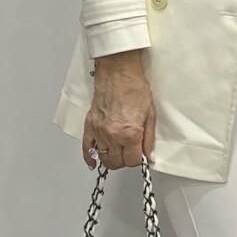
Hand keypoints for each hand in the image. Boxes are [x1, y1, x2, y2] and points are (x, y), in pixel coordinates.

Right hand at [82, 49, 154, 170]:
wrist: (118, 73)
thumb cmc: (135, 88)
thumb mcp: (150, 114)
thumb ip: (149, 138)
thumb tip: (148, 156)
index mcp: (130, 134)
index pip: (132, 161)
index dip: (137, 159)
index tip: (139, 154)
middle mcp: (113, 136)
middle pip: (116, 162)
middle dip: (125, 160)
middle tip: (129, 153)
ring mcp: (99, 132)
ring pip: (102, 158)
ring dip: (111, 159)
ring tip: (117, 154)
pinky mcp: (89, 126)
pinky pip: (86, 149)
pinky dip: (89, 158)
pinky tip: (93, 163)